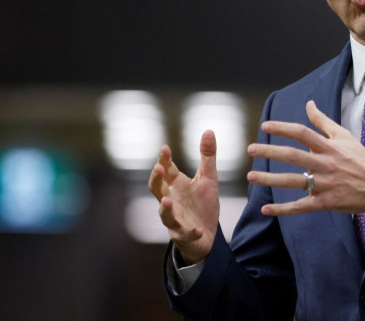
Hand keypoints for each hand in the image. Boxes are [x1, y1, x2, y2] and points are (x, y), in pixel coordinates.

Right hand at [148, 130, 219, 264]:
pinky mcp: (183, 235)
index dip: (164, 159)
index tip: (165, 148)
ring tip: (167, 201)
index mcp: (176, 186)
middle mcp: (171, 201)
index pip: (167, 171)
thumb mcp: (208, 178)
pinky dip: (190, 232)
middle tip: (158, 168)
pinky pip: (184, 234)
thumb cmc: (202, 204)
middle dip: (156, 180)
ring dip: (164, 208)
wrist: (207, 234)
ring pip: (164, 214)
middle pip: (157, 190)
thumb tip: (208, 130)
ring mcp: (175, 219)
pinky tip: (198, 229)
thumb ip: (207, 156)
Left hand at [246, 100, 364, 218]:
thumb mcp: (345, 136)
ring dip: (270, 179)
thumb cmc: (361, 160)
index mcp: (329, 147)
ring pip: (293, 181)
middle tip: (250, 149)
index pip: (302, 133)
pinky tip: (266, 210)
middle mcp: (325, 164)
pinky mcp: (326, 202)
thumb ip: (324, 121)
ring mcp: (325, 184)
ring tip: (251, 176)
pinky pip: (301, 206)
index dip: (282, 128)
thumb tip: (309, 103)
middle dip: (269, 151)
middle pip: (293, 155)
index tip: (265, 126)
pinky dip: (282, 209)